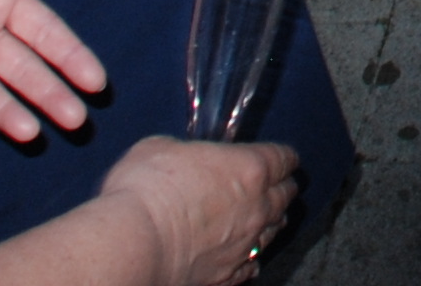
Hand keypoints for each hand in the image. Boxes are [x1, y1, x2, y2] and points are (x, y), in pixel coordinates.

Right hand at [97, 134, 299, 285]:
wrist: (136, 244)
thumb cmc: (147, 190)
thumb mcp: (161, 147)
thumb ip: (184, 151)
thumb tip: (180, 157)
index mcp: (249, 168)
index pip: (283, 159)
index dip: (283, 157)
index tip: (283, 158)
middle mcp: (257, 207)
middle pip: (284, 196)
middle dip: (282, 188)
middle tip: (279, 185)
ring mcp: (245, 244)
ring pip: (273, 232)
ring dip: (270, 223)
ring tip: (266, 219)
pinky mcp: (227, 275)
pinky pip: (251, 266)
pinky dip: (251, 259)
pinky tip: (247, 258)